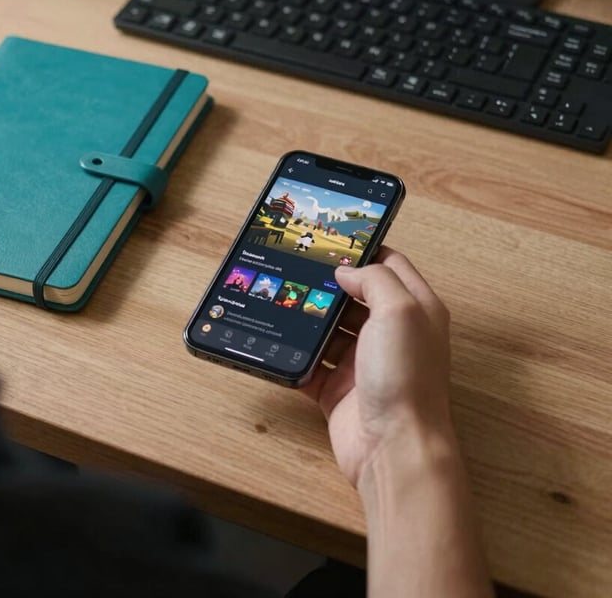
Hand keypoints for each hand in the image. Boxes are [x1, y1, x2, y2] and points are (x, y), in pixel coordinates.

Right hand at [303, 247, 452, 487]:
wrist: (394, 448)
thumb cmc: (405, 377)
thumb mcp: (400, 311)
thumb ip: (375, 280)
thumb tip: (346, 272)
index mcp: (415, 311)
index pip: (390, 266)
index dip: (364, 251)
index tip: (331, 242)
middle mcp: (390, 334)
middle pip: (354, 298)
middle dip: (327, 285)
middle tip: (295, 267)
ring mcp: (362, 363)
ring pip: (329, 330)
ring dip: (308, 318)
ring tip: (279, 299)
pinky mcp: (338, 389)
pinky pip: (311, 365)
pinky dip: (296, 356)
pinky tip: (276, 341)